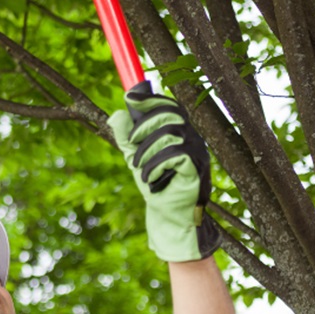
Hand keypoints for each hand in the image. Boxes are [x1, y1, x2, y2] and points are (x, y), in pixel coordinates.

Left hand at [107, 81, 218, 261]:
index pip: (169, 106)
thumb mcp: (135, 158)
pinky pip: (175, 154)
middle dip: (144, 126)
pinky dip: (156, 165)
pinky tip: (151, 178)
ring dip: (147, 150)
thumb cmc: (155, 185)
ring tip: (139, 168)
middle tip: (132, 144)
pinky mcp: (197, 168)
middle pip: (169, 114)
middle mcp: (192, 138)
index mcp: (179, 132)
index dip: (151, 99)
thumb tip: (117, 114)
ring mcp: (198, 152)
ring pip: (169, 133)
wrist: (168, 216)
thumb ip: (126, 138)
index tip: (129, 98)